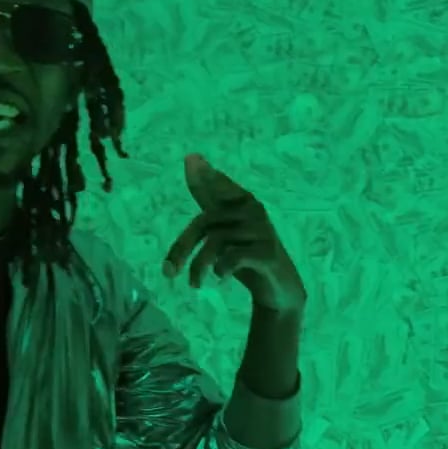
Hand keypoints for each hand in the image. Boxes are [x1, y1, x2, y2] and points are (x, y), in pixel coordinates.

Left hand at [162, 154, 305, 312]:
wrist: (280, 289)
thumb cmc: (247, 256)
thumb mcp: (225, 228)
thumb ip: (209, 199)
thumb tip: (191, 159)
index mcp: (243, 202)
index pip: (220, 186)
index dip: (205, 176)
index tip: (190, 159)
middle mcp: (254, 211)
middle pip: (206, 221)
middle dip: (182, 247)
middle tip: (167, 272)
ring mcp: (263, 231)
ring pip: (217, 241)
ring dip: (199, 265)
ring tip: (194, 284)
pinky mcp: (268, 253)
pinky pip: (234, 257)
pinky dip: (222, 269)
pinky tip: (221, 277)